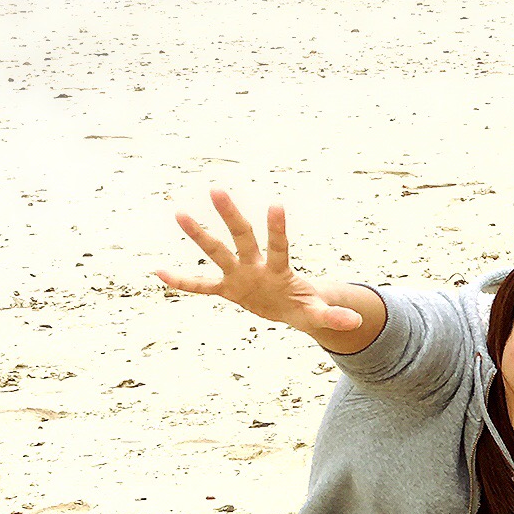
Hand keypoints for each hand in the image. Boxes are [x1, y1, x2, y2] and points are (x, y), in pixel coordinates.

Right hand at [154, 191, 361, 334]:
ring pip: (216, 252)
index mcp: (279, 270)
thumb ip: (332, 317)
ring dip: (199, 236)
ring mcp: (239, 275)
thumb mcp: (318, 314)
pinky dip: (182, 284)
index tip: (275, 204)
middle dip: (230, 215)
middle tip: (216, 190)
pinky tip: (159, 274)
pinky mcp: (227, 289)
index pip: (278, 246)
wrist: (290, 307)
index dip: (277, 229)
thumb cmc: (305, 306)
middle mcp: (255, 265)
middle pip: (241, 237)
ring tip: (179, 213)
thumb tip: (354, 323)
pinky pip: (201, 287)